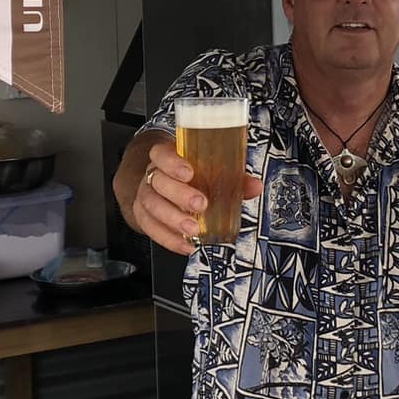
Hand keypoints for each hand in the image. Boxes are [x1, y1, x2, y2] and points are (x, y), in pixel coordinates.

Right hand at [131, 142, 262, 256]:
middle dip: (178, 195)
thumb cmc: (189, 174)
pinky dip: (169, 239)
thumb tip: (255, 186)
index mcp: (166, 158)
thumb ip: (231, 177)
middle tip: (200, 204)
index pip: (161, 154)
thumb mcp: (207, 169)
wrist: (161, 183)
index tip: (189, 173)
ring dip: (173, 219)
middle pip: (157, 182)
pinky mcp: (143, 217)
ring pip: (152, 206)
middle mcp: (153, 175)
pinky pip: (151, 229)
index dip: (172, 163)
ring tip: (193, 228)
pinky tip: (186, 244)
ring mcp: (145, 196)